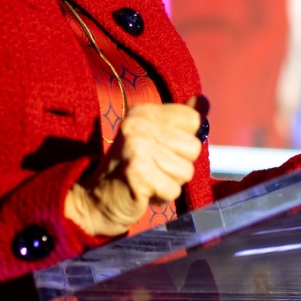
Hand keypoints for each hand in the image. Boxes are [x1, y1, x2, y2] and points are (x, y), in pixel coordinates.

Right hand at [64, 98, 204, 240]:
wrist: (96, 199)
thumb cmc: (132, 168)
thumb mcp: (154, 137)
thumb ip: (179, 121)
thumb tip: (203, 102)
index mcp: (143, 111)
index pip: (193, 119)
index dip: (184, 142)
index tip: (162, 149)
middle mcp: (138, 124)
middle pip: (193, 147)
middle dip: (179, 166)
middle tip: (153, 169)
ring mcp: (136, 148)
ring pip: (186, 171)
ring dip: (170, 183)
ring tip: (148, 180)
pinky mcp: (137, 173)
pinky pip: (173, 190)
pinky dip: (162, 197)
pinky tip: (144, 192)